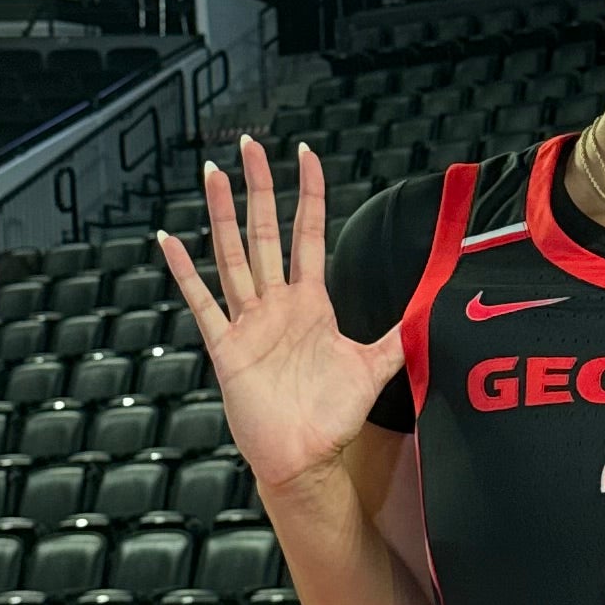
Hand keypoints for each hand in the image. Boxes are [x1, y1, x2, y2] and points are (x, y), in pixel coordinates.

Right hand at [157, 138, 403, 492]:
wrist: (304, 459)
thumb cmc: (333, 418)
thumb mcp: (374, 369)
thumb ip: (401, 337)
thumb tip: (434, 310)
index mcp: (311, 303)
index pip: (309, 234)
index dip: (308, 194)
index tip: (305, 155)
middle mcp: (277, 305)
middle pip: (264, 232)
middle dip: (259, 188)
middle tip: (249, 145)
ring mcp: (249, 322)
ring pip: (232, 255)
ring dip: (222, 214)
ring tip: (213, 175)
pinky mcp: (226, 346)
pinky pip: (202, 302)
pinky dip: (185, 271)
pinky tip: (170, 241)